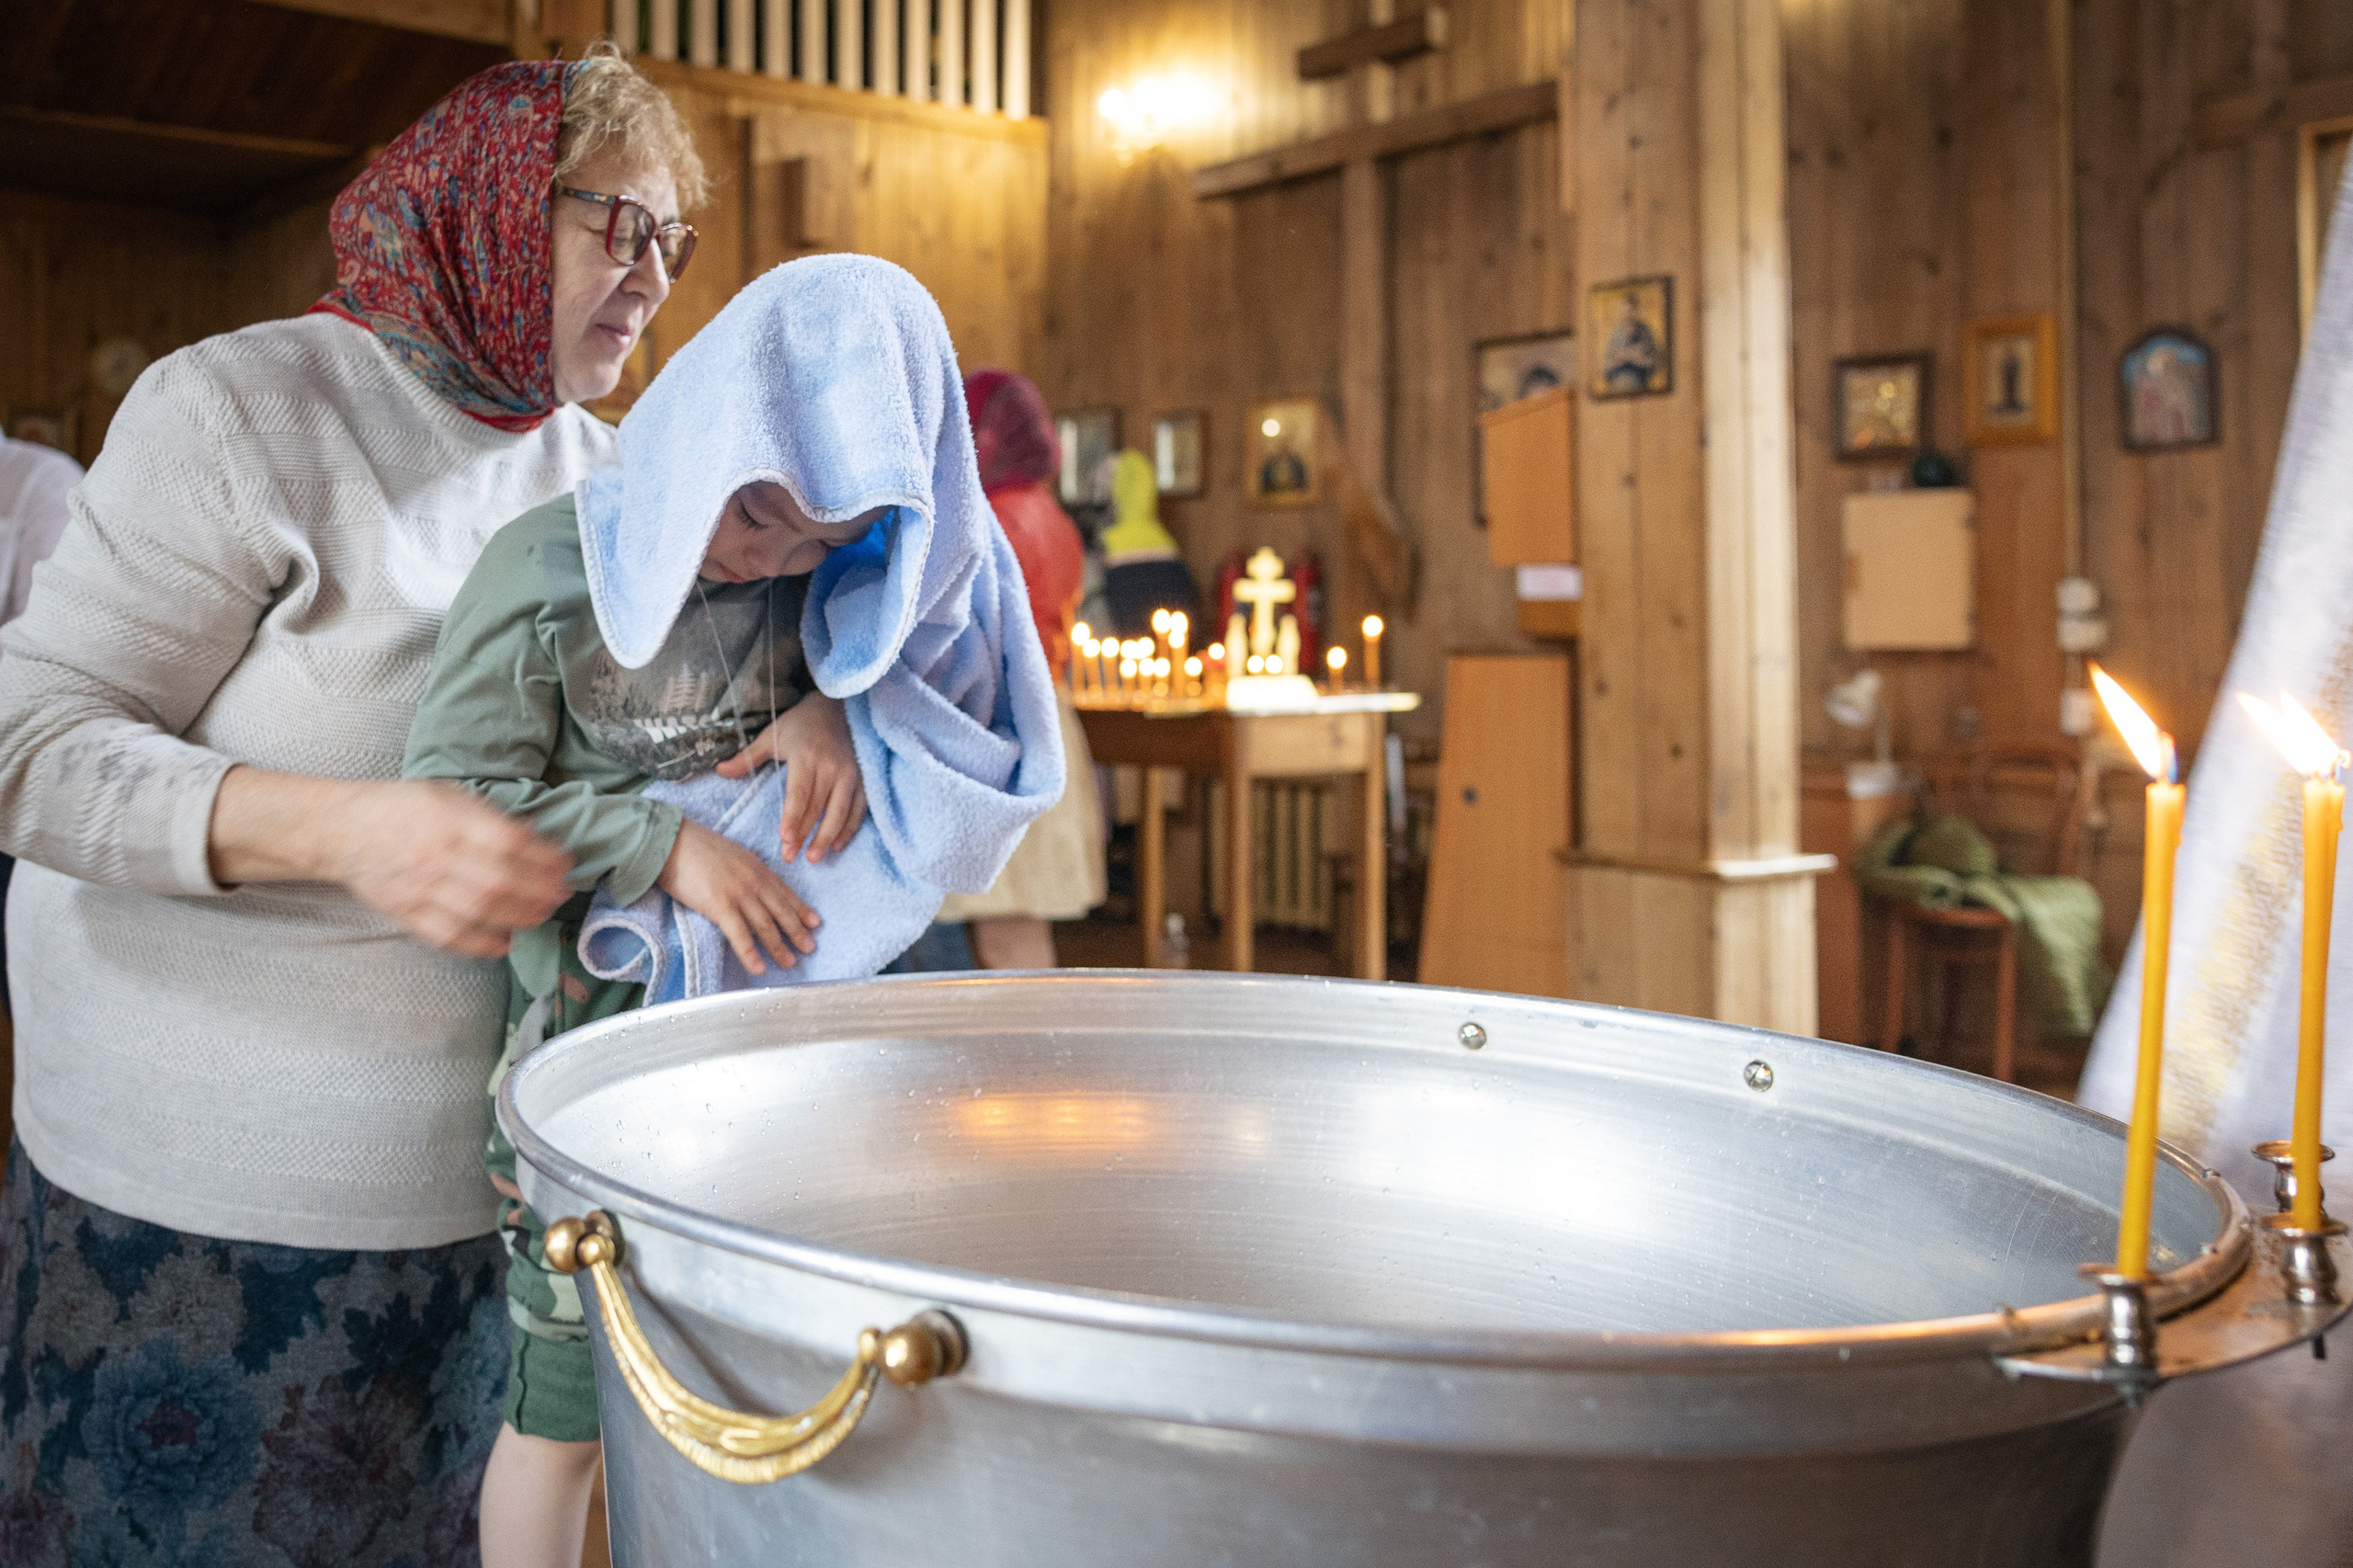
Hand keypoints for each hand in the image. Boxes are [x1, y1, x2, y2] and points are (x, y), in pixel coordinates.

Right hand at [210, 769, 573, 958]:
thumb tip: (534, 840)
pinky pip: (447, 935)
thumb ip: (487, 817)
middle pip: (499, 881)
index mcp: (448, 820)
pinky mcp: (405, 912)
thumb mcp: (447, 795)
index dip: (543, 857)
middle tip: (561, 895)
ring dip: (518, 918)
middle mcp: (435, 855)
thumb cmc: (400, 808)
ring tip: (541, 916)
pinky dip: (480, 944)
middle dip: (539, 892)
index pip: (508, 842)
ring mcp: (419, 887)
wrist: (341, 830)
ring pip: (478, 911)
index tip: (566, 863)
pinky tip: (504, 943)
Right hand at [655, 819, 818, 974]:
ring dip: (779, 947)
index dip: (800, 909)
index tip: (815, 922)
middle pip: (781, 911)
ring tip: (790, 962)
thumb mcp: (731, 854)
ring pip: (765, 926)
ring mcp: (739, 894)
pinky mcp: (720, 906)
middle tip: (810, 947)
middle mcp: (753, 881)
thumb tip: (748, 882)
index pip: (784, 892)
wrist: (671, 841)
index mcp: (756, 867)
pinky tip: (759, 968)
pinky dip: (751, 954)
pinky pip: (740, 935)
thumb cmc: (694, 846)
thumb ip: (744, 870)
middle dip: (798, 931)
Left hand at [713, 694, 867, 863]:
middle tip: (789, 857)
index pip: (799, 793)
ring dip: (827, 837)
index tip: (784, 839)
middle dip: (804, 835)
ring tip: (813, 858)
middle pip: (817, 807)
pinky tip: (837, 845)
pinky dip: (849, 828)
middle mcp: (830, 766)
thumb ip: (748, 757)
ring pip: (839, 812)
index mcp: (805, 756)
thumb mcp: (771, 735)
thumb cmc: (799, 724)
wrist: (836, 708)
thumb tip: (719, 771)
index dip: (792, 817)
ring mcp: (850, 774)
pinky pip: (858, 809)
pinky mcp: (863, 780)